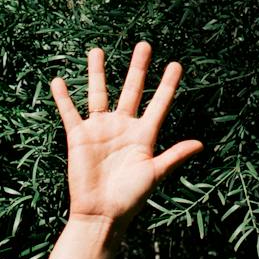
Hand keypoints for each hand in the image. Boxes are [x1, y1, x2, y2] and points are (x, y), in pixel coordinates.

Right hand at [49, 41, 204, 228]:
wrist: (101, 214)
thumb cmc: (130, 198)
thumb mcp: (154, 174)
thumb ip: (174, 156)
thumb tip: (201, 144)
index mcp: (144, 136)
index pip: (159, 104)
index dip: (167, 85)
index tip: (175, 64)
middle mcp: (122, 128)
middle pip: (131, 90)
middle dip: (138, 68)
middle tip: (144, 45)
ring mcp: (100, 130)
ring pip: (99, 94)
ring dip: (98, 73)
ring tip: (97, 50)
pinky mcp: (79, 137)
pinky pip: (70, 112)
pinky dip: (63, 98)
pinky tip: (58, 81)